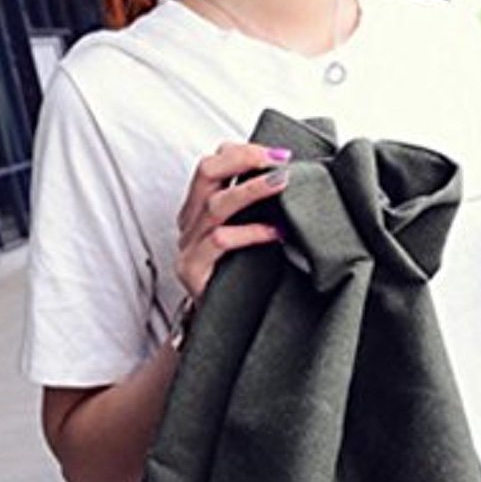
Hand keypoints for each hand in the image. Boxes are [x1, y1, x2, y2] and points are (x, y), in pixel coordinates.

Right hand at [175, 139, 290, 305]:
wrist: (216, 330)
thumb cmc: (236, 282)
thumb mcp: (245, 239)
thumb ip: (255, 212)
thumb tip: (293, 183)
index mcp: (198, 209)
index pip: (212, 163)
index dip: (242, 151)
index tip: (280, 153)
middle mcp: (189, 223)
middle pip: (207, 171)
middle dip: (244, 158)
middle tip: (280, 160)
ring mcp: (188, 246)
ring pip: (215, 204)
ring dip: (252, 189)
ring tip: (283, 181)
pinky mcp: (193, 270)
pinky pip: (221, 242)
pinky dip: (251, 233)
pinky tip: (276, 233)